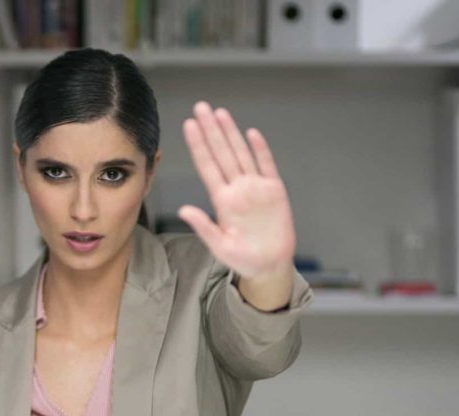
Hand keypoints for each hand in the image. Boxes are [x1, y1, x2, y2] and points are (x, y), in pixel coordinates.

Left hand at [179, 101, 295, 280]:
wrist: (269, 266)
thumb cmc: (243, 258)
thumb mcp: (219, 246)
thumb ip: (203, 227)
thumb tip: (183, 210)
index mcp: (222, 201)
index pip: (207, 166)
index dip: (198, 145)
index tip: (188, 125)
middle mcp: (237, 189)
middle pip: (222, 153)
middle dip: (211, 130)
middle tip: (201, 107)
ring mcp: (256, 188)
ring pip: (241, 154)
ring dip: (231, 133)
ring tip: (220, 113)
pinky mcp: (275, 191)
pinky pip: (267, 166)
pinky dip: (260, 150)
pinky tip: (252, 134)